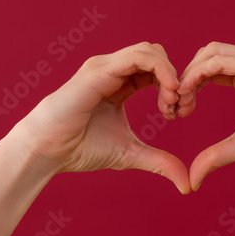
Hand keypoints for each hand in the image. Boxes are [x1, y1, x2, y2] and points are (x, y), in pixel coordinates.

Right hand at [9, 42, 189, 193]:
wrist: (48, 150)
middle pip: (157, 55)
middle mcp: (113, 70)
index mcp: (120, 84)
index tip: (178, 113)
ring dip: (170, 73)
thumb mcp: (131, 154)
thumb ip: (159, 162)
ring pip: (150, 51)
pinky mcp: (100, 70)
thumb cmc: (81, 148)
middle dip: (175, 78)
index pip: (156, 71)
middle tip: (178, 106)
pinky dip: (161, 69)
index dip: (173, 87)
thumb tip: (186, 185)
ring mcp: (106, 67)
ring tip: (173, 100)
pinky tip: (168, 91)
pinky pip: (138, 57)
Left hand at [177, 42, 234, 190]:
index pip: (210, 67)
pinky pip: (221, 60)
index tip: (176, 108)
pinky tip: (190, 93)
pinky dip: (199, 73)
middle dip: (185, 76)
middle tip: (173, 105)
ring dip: (189, 74)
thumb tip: (192, 180)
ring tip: (179, 101)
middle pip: (206, 54)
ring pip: (211, 52)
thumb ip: (215, 156)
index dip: (190, 83)